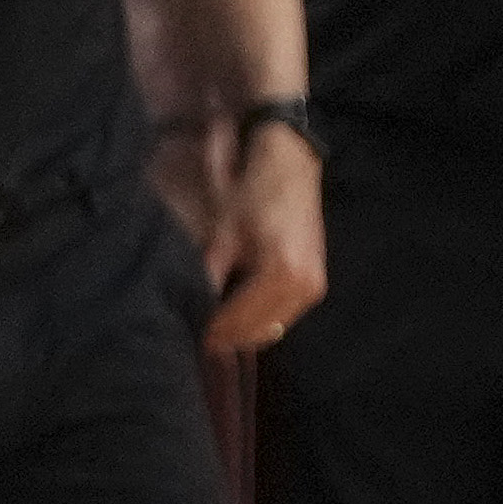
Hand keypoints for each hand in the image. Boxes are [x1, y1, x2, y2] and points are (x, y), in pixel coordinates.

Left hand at [200, 120, 325, 353]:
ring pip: (272, 329)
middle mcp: (303, 288)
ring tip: (215, 329)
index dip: (213, 333)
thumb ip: (208, 274)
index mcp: (282, 273)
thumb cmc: (254, 191)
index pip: (240, 320)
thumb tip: (191, 309)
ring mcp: (313, 289)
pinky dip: (259, 319)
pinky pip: (282, 316)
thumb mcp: (223, 232)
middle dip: (228, 338)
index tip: (189, 338)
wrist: (292, 165)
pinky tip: (237, 313)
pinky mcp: (314, 285)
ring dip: (244, 332)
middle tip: (198, 337)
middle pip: (258, 332)